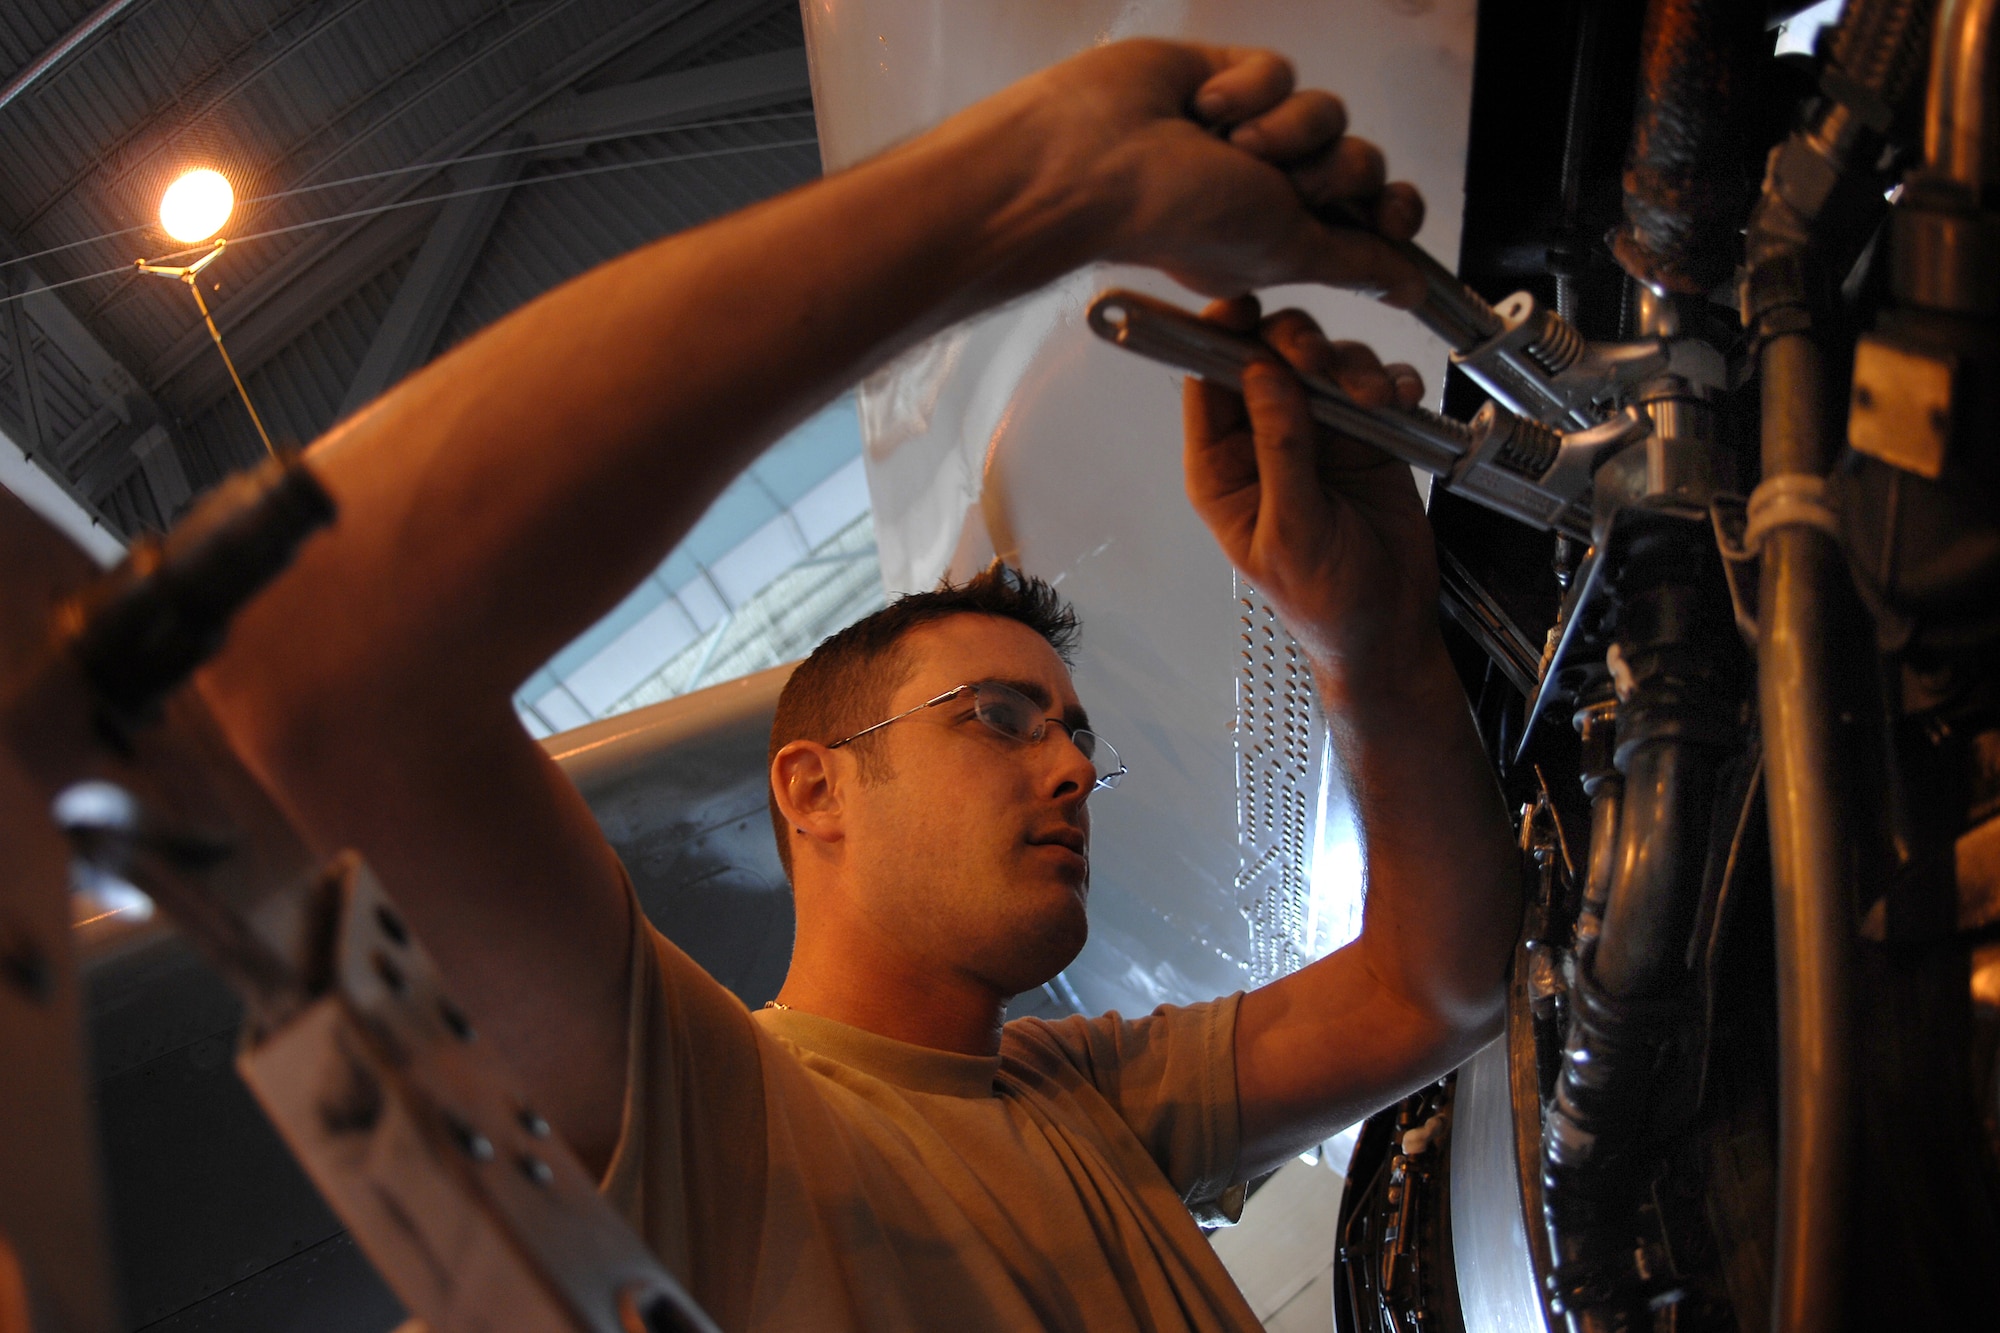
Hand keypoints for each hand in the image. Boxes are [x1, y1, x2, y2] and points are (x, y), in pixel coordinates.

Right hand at [994, 41, 1426, 303]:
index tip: (1389, 216)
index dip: (1390, 212)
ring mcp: (1249, 132)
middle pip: (1360, 162)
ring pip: (1327, 113)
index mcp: (1284, 239)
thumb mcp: (1288, 253)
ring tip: (1228, 146)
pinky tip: (1201, 109)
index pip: (1370, 219)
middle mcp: (1270, 188)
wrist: (1100, 161)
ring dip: (1285, 131)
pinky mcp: (1227, 78)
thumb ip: (1355, 263)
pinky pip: (1280, 70)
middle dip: (1330, 172)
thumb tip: (1410, 290)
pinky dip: (1247, 90)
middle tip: (1281, 184)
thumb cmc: (1178, 219)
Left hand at [1182, 298, 1441, 698]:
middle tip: (1321, 360)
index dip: (1218, 340)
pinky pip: (1372, 385)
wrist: (1390, 626)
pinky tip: (1400, 401)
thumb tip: (1263, 376)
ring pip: (1322, 363)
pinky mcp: (1365, 434)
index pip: (1207, 384)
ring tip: (1374, 398)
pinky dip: (1388, 382)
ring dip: (1350, 366)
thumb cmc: (1325, 601)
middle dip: (1294, 345)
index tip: (1240, 309)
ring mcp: (1316, 433)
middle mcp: (1264, 442)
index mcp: (1222, 469)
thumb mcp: (1294, 530)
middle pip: (1264, 358)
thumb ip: (1281, 451)